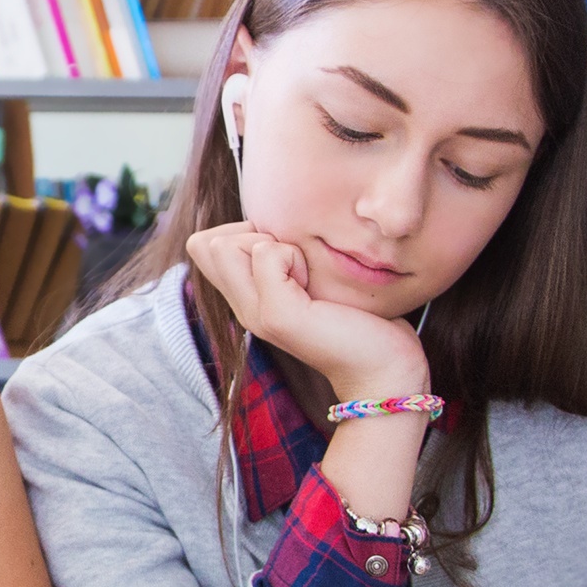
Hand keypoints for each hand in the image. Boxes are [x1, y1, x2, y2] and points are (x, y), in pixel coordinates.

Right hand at [187, 221, 427, 402]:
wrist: (383, 367)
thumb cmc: (358, 317)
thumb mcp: (310, 277)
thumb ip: (284, 256)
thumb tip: (274, 219)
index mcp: (247, 299)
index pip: (203, 246)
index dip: (240, 234)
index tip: (287, 257)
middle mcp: (243, 308)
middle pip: (204, 243)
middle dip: (249, 234)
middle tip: (295, 262)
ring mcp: (255, 315)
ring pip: (224, 245)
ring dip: (270, 243)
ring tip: (304, 272)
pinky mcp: (277, 316)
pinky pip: (266, 254)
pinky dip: (293, 255)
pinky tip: (315, 283)